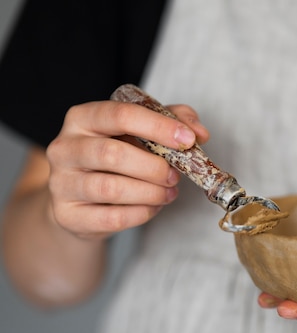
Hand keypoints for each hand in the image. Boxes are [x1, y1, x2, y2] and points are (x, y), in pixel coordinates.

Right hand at [46, 97, 208, 239]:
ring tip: (168, 193)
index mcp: (82, 118)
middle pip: (112, 154)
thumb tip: (199, 132)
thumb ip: (170, 122)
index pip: (120, 115)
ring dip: (150, 193)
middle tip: (176, 175)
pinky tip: (152, 207)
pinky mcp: (67, 215)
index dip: (158, 127)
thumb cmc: (113, 158)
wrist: (79, 197)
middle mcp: (64, 147)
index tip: (187, 140)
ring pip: (110, 189)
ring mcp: (61, 183)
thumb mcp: (138, 132)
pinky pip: (111, 217)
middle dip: (153, 167)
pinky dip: (140, 213)